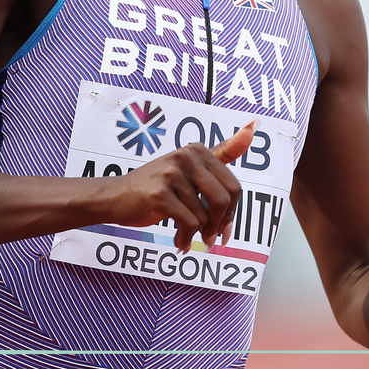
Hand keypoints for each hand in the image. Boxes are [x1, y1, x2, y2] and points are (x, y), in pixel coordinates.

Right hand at [108, 122, 254, 252]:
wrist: (114, 197)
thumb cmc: (155, 186)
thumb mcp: (189, 168)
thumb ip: (222, 152)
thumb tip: (254, 126)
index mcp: (197, 150)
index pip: (233, 187)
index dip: (232, 213)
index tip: (224, 229)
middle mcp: (186, 156)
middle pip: (224, 199)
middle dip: (219, 225)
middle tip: (210, 239)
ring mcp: (172, 174)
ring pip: (205, 215)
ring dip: (198, 235)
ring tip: (185, 238)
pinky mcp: (160, 193)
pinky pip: (189, 223)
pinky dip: (185, 238)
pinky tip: (178, 242)